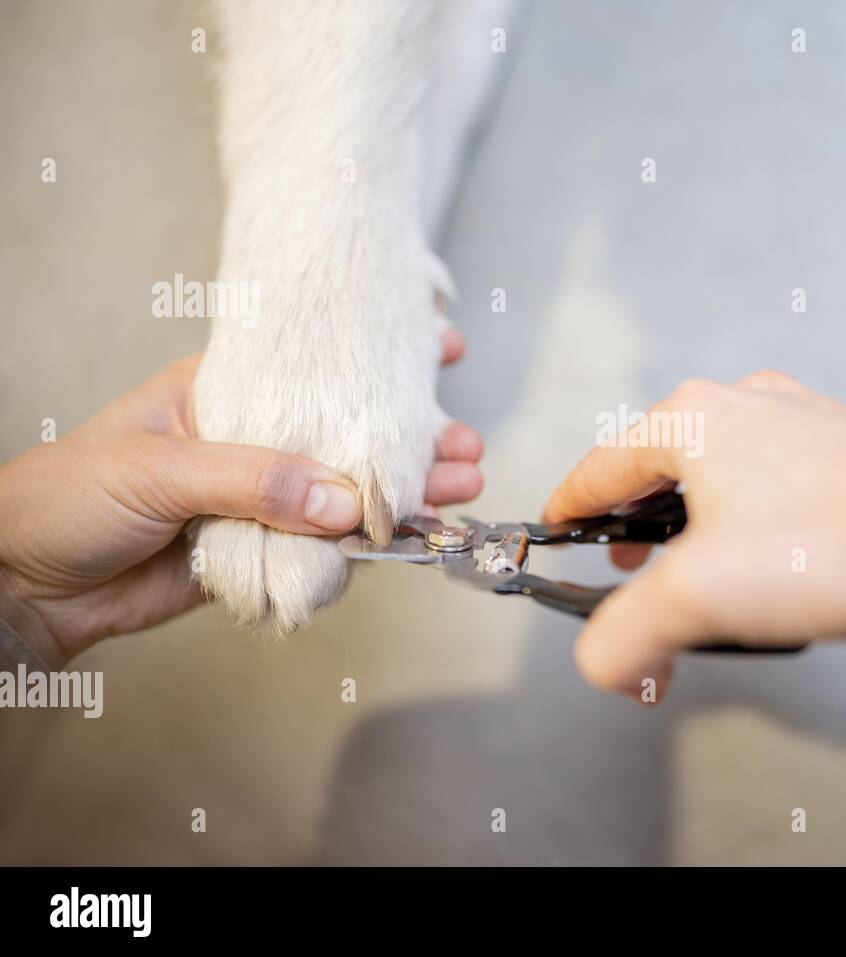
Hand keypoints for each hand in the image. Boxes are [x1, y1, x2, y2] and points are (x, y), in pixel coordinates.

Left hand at [0, 332, 482, 668]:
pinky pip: (323, 547)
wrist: (22, 586)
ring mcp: (257, 500)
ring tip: (459, 488)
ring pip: (343, 493)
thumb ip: (255, 480)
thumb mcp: (159, 470)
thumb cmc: (66, 498)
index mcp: (221, 393)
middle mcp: (250, 443)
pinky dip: (369, 545)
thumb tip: (344, 502)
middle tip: (464, 444)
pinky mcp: (258, 551)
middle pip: (344, 435)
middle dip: (407, 438)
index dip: (374, 362)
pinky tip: (411, 536)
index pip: (313, 370)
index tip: (439, 346)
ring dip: (400, 492)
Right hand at [543, 370, 845, 698]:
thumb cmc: (828, 548)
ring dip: (701, 516)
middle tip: (633, 564)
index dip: (572, 504)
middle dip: (640, 516)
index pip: (605, 463)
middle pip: (665, 459)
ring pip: (729, 464)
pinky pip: (784, 475)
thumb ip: (624, 637)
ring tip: (703, 568)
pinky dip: (759, 513)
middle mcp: (752, 402)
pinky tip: (778, 555)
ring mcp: (812, 418)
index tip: (559, 529)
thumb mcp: (697, 599)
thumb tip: (604, 666)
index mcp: (697, 418)